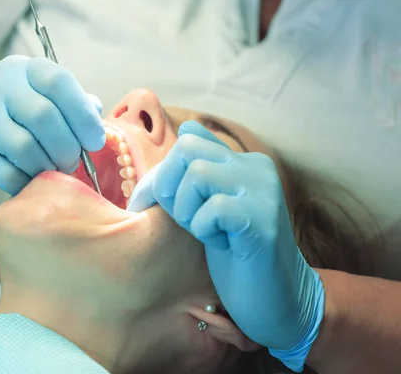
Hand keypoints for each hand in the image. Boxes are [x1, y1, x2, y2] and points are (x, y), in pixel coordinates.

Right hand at [0, 55, 104, 199]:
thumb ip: (63, 103)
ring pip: (26, 148)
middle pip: (45, 117)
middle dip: (67, 148)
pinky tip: (28, 183)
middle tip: (70, 163)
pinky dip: (26, 183)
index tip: (94, 141)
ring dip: (46, 168)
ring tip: (49, 173)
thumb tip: (95, 110)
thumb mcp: (28, 100)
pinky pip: (8, 173)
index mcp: (21, 70)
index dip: (83, 114)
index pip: (59, 81)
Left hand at [127, 120, 324, 371]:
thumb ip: (192, 180)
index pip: (190, 136)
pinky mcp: (262, 219)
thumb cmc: (235, 257)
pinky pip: (212, 209)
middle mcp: (255, 166)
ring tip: (206, 232)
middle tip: (184, 220)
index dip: (165, 170)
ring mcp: (262, 190)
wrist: (278, 299)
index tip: (158, 202)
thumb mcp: (208, 209)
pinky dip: (204, 230)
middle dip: (168, 186)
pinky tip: (224, 245)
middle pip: (186, 147)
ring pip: (197, 174)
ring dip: (187, 210)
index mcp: (241, 161)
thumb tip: (164, 153)